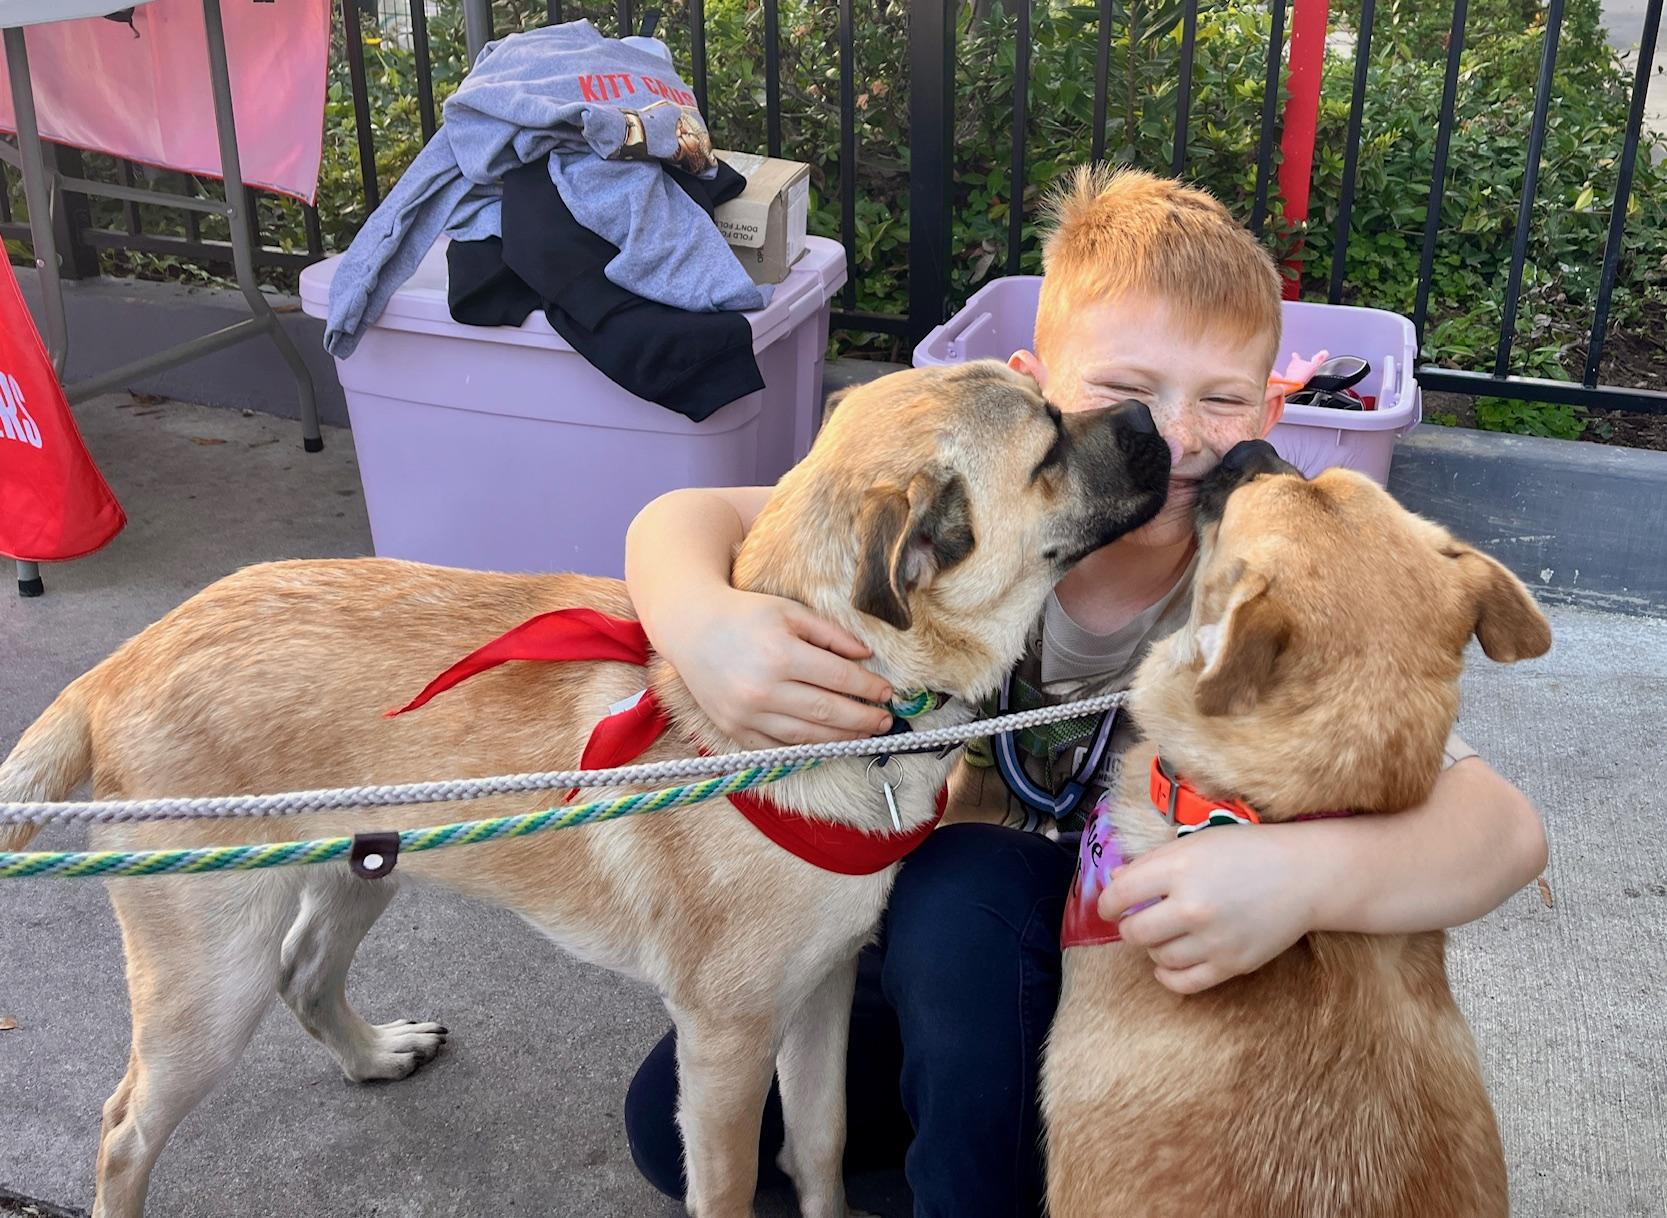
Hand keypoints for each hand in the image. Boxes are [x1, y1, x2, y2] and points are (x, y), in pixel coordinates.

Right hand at [663, 585, 894, 748]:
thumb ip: (830, 633)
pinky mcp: (735, 730)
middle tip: (885, 721)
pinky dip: (806, 749)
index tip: (887, 692)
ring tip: (864, 735)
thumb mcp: (789, 611)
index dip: (868, 688)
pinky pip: (778, 748)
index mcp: (781, 654)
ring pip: (807, 736)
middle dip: (863, 718)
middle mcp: (764, 689)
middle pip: (828, 711)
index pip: (839, 678)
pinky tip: (827, 743)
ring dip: (842, 738)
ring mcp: (747, 714)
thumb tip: (865, 656)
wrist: (691, 629)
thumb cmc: (744, 615)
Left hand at [1100, 826, 1318, 994]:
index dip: (1107, 902)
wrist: (1304, 876)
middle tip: (1136, 920)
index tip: (1109, 906)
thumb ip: (1153, 863)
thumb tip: (1116, 880)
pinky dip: (1167, 976)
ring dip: (1152, 947)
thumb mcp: (1195, 843)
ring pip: (1157, 957)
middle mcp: (1192, 907)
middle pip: (1133, 932)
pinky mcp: (1231, 965)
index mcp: (1179, 869)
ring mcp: (1212, 940)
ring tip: (1164, 934)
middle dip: (1128, 926)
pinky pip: (1183, 983)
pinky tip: (1167, 964)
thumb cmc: (1248, 851)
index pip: (1120, 894)